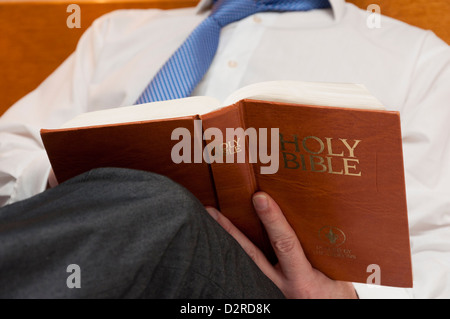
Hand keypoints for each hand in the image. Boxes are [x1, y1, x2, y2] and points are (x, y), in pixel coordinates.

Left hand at [205, 192, 356, 298]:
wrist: (328, 313)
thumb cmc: (335, 295)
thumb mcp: (336, 274)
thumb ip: (321, 251)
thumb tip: (311, 219)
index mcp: (303, 280)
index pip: (285, 244)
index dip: (273, 220)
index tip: (260, 198)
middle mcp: (280, 286)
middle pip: (250, 255)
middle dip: (230, 231)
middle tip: (212, 211)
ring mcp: (269, 290)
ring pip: (244, 263)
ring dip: (228, 241)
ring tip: (213, 221)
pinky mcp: (264, 292)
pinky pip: (249, 270)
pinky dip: (237, 254)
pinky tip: (227, 240)